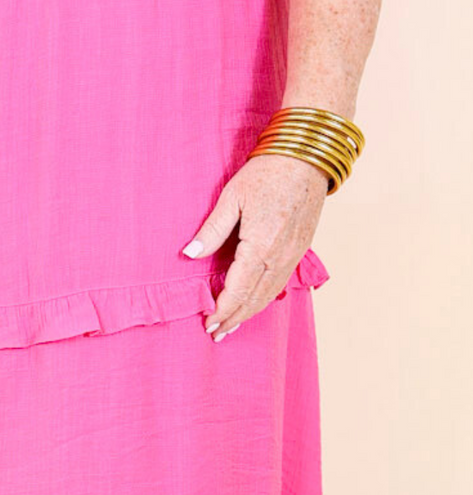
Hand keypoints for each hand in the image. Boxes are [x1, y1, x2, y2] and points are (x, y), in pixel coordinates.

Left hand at [183, 152, 327, 339]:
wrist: (306, 160)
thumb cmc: (265, 174)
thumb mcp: (231, 197)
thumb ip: (212, 229)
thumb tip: (189, 254)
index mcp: (261, 244)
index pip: (239, 288)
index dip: (223, 309)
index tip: (209, 323)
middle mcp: (281, 255)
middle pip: (255, 297)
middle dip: (235, 318)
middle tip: (216, 333)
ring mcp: (293, 254)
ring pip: (270, 293)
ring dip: (250, 312)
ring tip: (232, 325)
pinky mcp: (300, 249)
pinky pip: (281, 281)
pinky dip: (266, 298)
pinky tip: (256, 303)